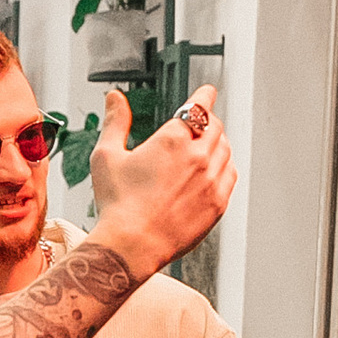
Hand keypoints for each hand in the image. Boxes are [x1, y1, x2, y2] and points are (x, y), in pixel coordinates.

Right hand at [84, 83, 233, 279]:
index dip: (204, 95)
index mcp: (172, 140)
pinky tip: (214, 171)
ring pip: (226, 150)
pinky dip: (225, 167)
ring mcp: (211, 181)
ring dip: (217, 142)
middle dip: (206, 120)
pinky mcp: (217, 204)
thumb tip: (115, 98)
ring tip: (205, 147)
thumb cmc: (117, 206)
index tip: (207, 91)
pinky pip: (231, 176)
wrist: (131, 246)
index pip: (199, 106)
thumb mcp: (107, 156)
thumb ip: (115, 122)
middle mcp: (198, 157)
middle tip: (199, 123)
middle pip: (215, 126)